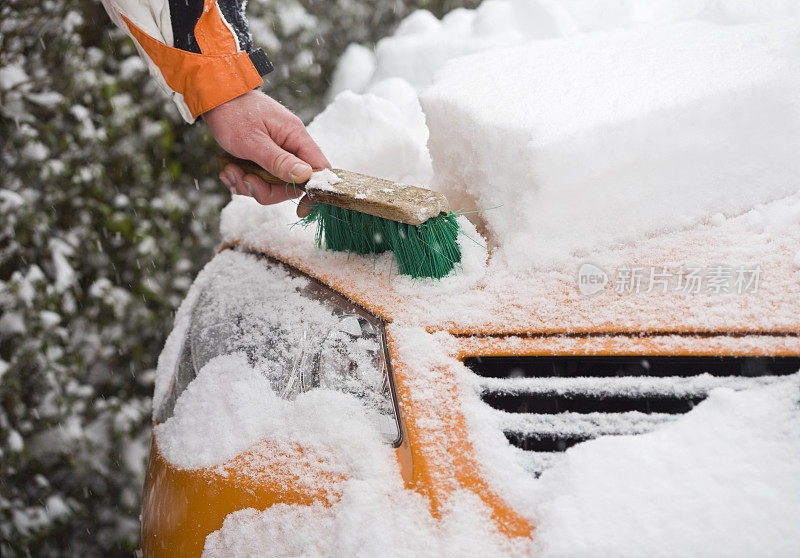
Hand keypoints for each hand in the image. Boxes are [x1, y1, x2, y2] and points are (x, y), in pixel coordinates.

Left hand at [204, 90, 328, 216]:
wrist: (213, 95)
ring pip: (271, 183)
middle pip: (290, 184)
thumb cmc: (233, 113)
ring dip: (248, 184)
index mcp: (296, 137)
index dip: (313, 192)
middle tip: (244, 179)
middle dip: (265, 188)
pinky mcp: (260, 155)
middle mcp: (289, 145)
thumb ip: (279, 161)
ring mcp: (275, 151)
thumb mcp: (253, 141)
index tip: (301, 209)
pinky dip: (241, 178)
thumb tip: (306, 177)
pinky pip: (257, 178)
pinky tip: (227, 169)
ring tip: (229, 171)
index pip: (319, 169)